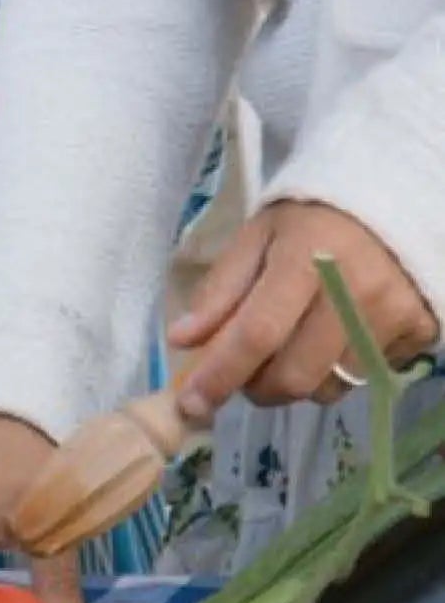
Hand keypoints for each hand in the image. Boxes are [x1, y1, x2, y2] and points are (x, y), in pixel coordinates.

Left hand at [172, 200, 437, 416]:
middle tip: (244, 372)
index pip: (257, 334)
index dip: (220, 375)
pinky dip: (337, 372)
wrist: (396, 198)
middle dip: (256, 388)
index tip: (190, 404)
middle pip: (295, 375)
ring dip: (297, 383)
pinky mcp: (420, 330)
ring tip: (289, 350)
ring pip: (330, 387)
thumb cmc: (312, 217)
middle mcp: (355, 293)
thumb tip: (182, 341)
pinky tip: (332, 339)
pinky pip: (366, 377)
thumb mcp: (256, 237)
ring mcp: (393, 315)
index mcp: (306, 259)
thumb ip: (220, 290)